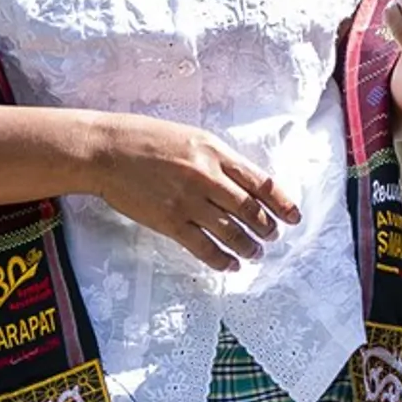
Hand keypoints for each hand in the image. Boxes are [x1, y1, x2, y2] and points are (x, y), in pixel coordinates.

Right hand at [80, 114, 299, 270]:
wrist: (107, 150)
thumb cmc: (147, 138)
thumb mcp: (191, 137)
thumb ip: (218, 159)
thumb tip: (243, 182)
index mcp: (215, 152)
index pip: (260, 181)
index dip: (281, 202)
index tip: (294, 217)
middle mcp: (207, 177)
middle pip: (249, 209)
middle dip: (267, 227)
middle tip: (273, 237)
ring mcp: (188, 201)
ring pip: (230, 231)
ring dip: (248, 246)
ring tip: (256, 254)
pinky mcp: (169, 221)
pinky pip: (203, 246)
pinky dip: (221, 259)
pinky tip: (230, 265)